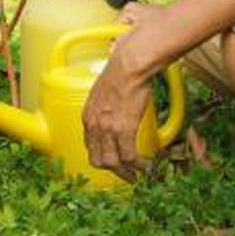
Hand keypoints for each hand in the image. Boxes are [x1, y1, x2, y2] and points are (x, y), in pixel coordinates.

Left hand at [82, 9, 161, 181]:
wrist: (133, 59)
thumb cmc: (125, 60)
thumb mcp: (110, 78)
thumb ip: (111, 86)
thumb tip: (120, 66)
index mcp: (88, 110)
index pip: (89, 142)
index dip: (102, 154)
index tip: (114, 159)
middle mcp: (92, 121)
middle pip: (97, 157)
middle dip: (112, 170)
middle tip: (127, 175)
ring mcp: (106, 127)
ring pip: (111, 162)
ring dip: (126, 173)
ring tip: (138, 176)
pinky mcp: (122, 129)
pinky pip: (128, 157)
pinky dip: (138, 166)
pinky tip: (147, 168)